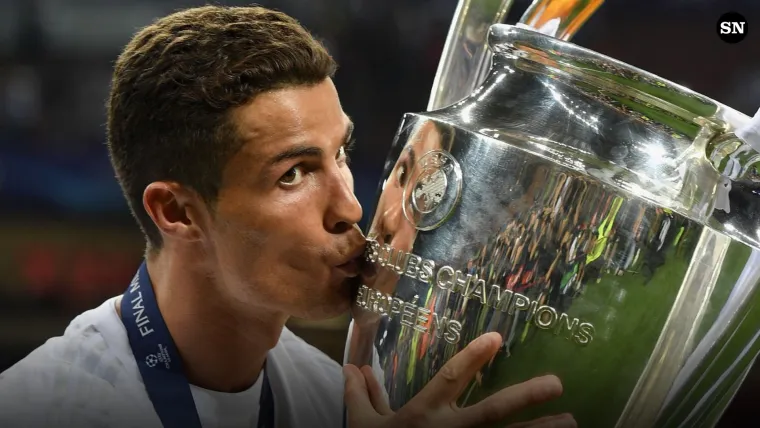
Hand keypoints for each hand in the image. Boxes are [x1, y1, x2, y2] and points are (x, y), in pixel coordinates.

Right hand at [344, 332, 574, 427]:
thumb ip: (361, 396)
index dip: (472, 358)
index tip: (496, 339)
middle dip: (524, 398)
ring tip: (572, 422)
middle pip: (491, 412)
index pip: (450, 380)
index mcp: (424, 415)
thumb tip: (351, 368)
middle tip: (557, 385)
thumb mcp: (363, 426)